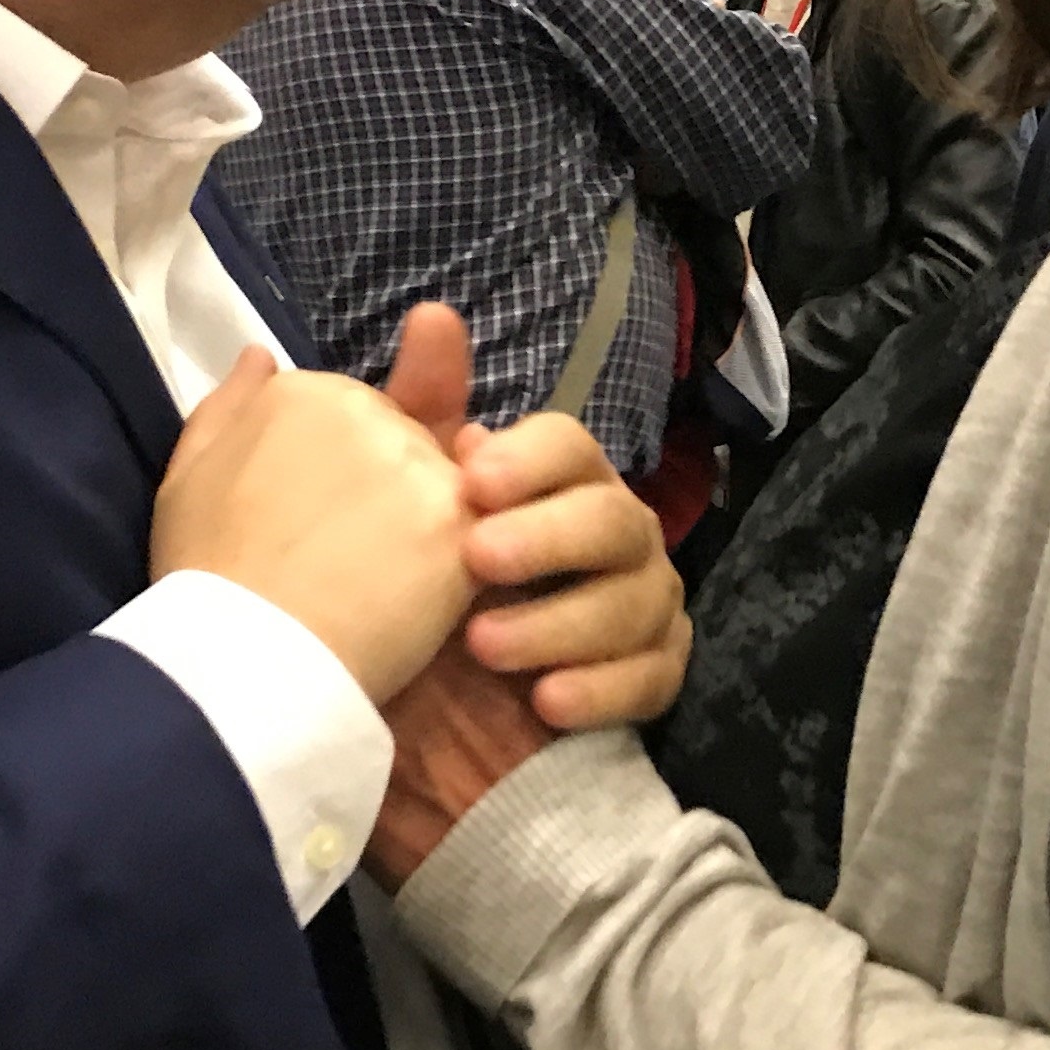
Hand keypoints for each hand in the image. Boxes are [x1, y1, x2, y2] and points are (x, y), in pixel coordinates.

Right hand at [153, 344, 471, 704]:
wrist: (245, 657)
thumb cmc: (204, 578)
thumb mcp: (186, 477)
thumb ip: (228, 406)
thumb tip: (261, 354)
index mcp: (300, 393)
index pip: (345, 414)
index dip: (332, 475)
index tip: (302, 524)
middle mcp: (365, 408)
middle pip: (400, 438)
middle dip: (383, 491)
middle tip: (337, 560)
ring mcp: (417, 461)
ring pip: (441, 485)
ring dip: (421, 530)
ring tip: (368, 589)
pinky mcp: (459, 518)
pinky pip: (475, 533)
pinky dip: (447, 572)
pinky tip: (405, 607)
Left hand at [359, 302, 692, 887]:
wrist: (407, 735)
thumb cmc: (401, 610)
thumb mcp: (394, 514)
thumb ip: (413, 416)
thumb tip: (432, 314)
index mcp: (549, 488)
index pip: (569, 446)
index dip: (530, 458)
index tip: (469, 477)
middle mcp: (607, 537)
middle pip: (615, 516)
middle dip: (548, 537)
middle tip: (475, 561)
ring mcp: (637, 608)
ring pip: (639, 598)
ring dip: (561, 621)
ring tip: (485, 648)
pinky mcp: (647, 680)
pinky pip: (655, 677)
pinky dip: (601, 688)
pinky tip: (545, 702)